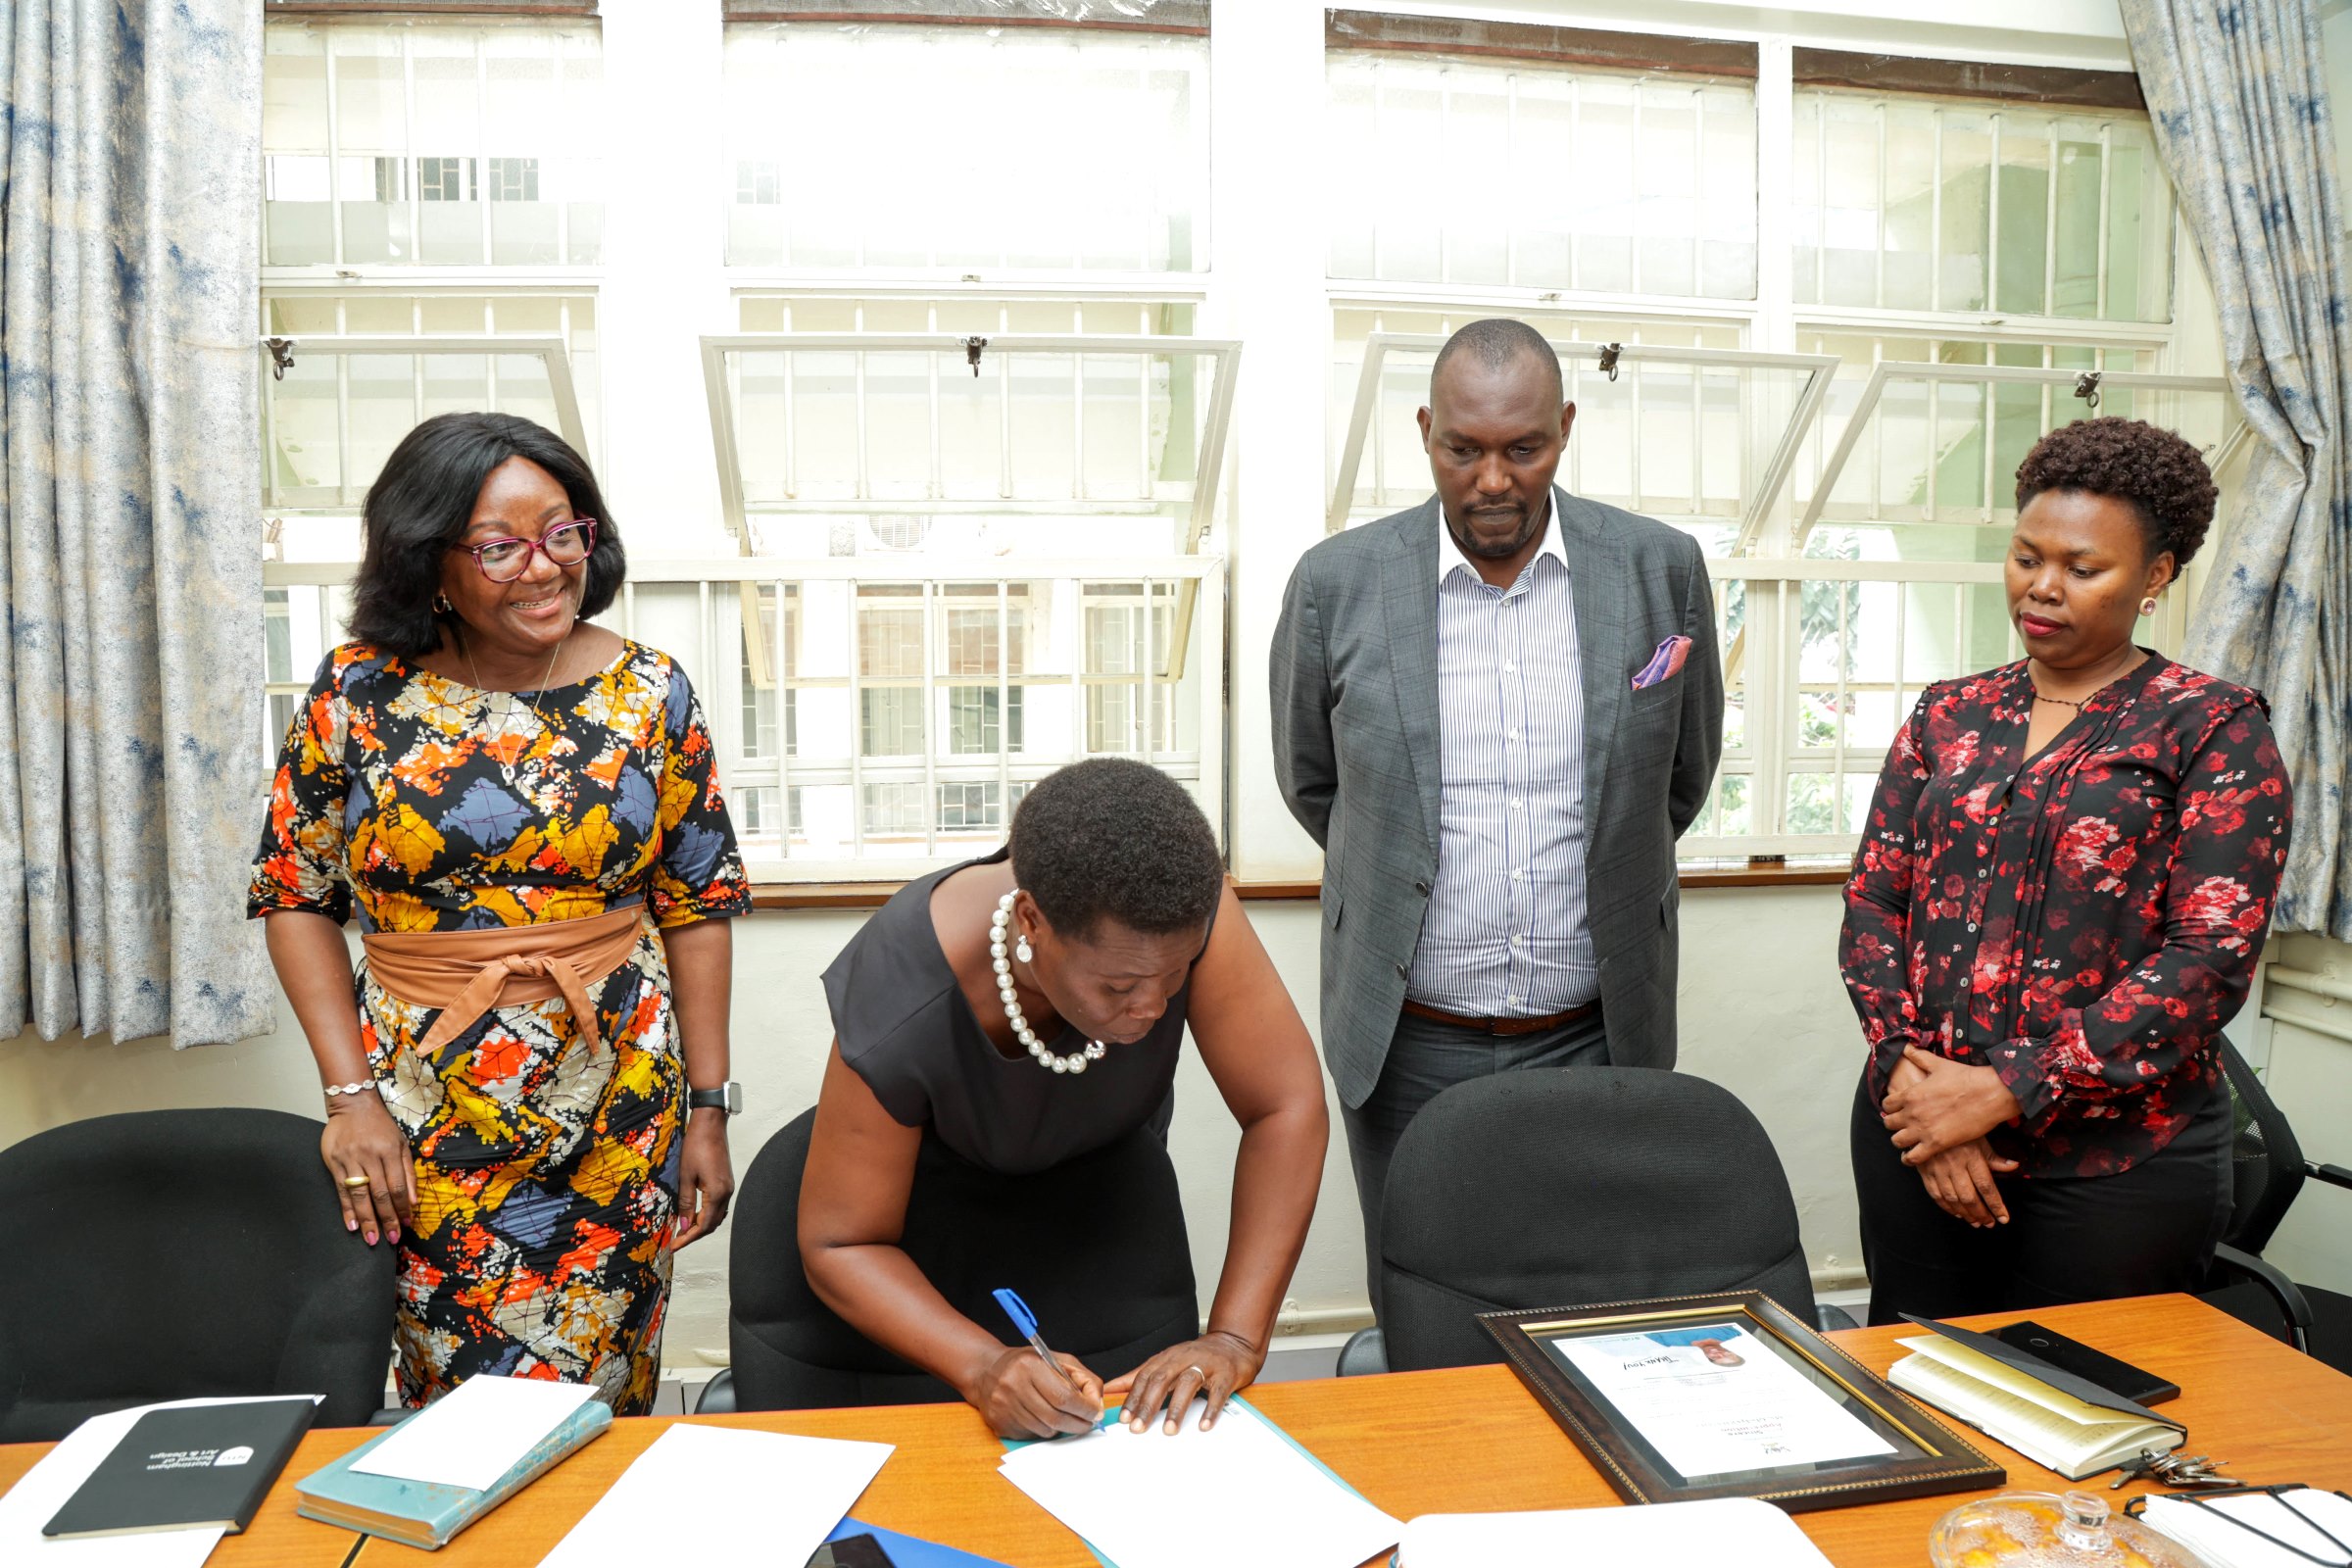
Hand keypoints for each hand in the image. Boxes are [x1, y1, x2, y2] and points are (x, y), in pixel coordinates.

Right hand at [321, 1093, 413, 1246]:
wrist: (352, 1104)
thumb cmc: (381, 1126)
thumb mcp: (401, 1143)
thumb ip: (408, 1171)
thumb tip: (413, 1201)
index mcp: (390, 1151)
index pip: (398, 1186)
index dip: (402, 1208)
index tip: (407, 1225)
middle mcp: (370, 1156)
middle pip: (380, 1194)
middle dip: (387, 1219)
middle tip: (392, 1239)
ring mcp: (350, 1159)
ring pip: (360, 1195)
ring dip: (367, 1220)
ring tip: (372, 1239)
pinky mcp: (333, 1162)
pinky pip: (341, 1191)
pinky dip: (347, 1210)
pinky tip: (352, 1225)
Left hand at [672, 1112, 733, 1247]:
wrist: (711, 1125)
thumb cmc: (696, 1146)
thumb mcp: (685, 1176)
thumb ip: (685, 1203)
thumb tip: (682, 1226)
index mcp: (717, 1193)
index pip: (703, 1225)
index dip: (688, 1238)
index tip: (674, 1246)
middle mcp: (726, 1192)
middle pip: (712, 1224)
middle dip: (694, 1235)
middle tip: (676, 1241)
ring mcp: (728, 1187)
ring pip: (716, 1216)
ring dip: (701, 1225)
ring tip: (682, 1229)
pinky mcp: (726, 1182)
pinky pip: (718, 1206)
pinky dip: (706, 1214)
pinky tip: (694, 1214)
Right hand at [965, 1346, 1104, 1439]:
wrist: (986, 1371)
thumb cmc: (1026, 1364)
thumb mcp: (1057, 1360)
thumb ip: (1082, 1378)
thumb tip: (1098, 1404)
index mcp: (1030, 1366)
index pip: (1064, 1396)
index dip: (1085, 1408)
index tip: (1096, 1413)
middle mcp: (1013, 1386)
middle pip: (1056, 1417)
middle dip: (1078, 1424)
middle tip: (1088, 1423)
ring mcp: (1004, 1407)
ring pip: (1045, 1430)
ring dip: (1061, 1427)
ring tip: (1063, 1416)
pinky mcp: (1000, 1424)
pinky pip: (1032, 1435)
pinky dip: (1044, 1430)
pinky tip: (1041, 1417)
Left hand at [1104, 1330, 1263, 1434]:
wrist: (1233, 1343)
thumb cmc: (1197, 1357)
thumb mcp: (1166, 1362)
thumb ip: (1139, 1376)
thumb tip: (1109, 1389)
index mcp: (1168, 1357)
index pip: (1145, 1376)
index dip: (1133, 1397)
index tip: (1124, 1418)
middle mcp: (1184, 1358)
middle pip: (1163, 1379)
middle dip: (1148, 1404)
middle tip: (1139, 1427)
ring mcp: (1206, 1365)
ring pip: (1188, 1383)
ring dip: (1177, 1408)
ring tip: (1169, 1430)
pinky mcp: (1226, 1374)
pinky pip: (1218, 1392)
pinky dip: (1211, 1409)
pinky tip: (1203, 1424)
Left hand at [1882, 1046, 2022, 1164]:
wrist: (1990, 1094)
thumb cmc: (1967, 1078)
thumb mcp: (1938, 1064)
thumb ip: (1919, 1057)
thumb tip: (1906, 1046)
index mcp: (1911, 1093)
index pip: (1886, 1104)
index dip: (1890, 1107)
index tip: (1897, 1109)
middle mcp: (1912, 1112)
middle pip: (1888, 1123)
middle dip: (1894, 1124)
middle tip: (1903, 1125)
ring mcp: (1923, 1129)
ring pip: (1897, 1141)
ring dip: (1900, 1141)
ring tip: (1907, 1140)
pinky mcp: (1937, 1144)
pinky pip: (1913, 1157)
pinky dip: (1910, 1158)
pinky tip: (1913, 1156)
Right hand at [1914, 1138, 2021, 1227]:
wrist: (1927, 1121)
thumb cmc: (1957, 1129)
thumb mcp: (1979, 1138)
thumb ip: (1994, 1157)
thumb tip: (2014, 1167)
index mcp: (1971, 1156)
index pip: (1986, 1187)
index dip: (1996, 1205)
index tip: (2003, 1218)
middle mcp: (1954, 1165)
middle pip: (1969, 1197)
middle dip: (1981, 1214)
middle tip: (1989, 1223)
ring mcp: (1937, 1169)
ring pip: (1952, 1199)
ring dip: (1965, 1214)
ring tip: (1975, 1222)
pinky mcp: (1924, 1171)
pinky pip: (1936, 1195)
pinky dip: (1947, 1207)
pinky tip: (1956, 1213)